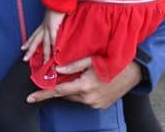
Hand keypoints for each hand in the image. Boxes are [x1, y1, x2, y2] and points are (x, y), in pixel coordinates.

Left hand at [22, 9, 64, 62]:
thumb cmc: (57, 5)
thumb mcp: (53, 15)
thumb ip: (54, 21)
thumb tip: (56, 23)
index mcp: (43, 24)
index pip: (34, 35)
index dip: (29, 41)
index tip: (23, 47)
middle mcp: (43, 27)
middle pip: (35, 41)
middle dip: (30, 50)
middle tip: (25, 59)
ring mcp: (48, 28)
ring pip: (44, 43)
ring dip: (44, 54)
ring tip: (43, 63)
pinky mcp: (53, 27)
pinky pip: (53, 39)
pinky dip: (53, 47)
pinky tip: (53, 54)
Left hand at [26, 58, 141, 109]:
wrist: (134, 72)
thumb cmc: (112, 62)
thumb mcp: (91, 59)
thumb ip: (73, 64)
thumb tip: (56, 68)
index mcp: (84, 86)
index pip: (58, 91)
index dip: (42, 94)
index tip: (30, 98)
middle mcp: (89, 98)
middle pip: (65, 94)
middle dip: (59, 87)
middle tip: (56, 77)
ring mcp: (95, 104)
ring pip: (74, 97)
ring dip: (71, 88)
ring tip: (78, 76)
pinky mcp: (100, 106)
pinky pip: (84, 100)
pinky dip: (80, 92)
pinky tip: (86, 82)